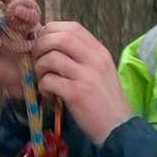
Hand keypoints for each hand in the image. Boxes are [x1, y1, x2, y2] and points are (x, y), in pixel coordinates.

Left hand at [33, 21, 132, 144]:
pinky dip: (43, 87)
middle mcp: (94, 59)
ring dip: (39, 68)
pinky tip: (48, 95)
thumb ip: (82, 56)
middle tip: (37, 60)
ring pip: (51, 58)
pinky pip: (49, 81)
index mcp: (100, 51)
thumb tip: (53, 44)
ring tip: (42, 79)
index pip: (72, 27)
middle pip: (59, 37)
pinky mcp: (77, 94)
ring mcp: (86, 76)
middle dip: (41, 46)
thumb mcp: (100, 71)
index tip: (44, 43)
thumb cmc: (106, 101)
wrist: (118, 128)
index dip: (51, 31)